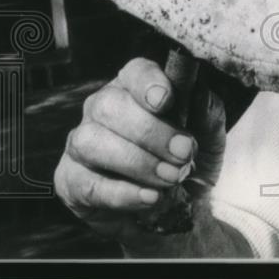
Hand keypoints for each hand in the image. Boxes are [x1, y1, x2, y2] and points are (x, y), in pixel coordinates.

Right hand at [54, 57, 225, 243]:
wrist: (175, 207)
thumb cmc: (186, 159)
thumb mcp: (208, 136)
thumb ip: (207, 112)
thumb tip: (198, 93)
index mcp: (135, 87)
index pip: (135, 72)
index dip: (148, 83)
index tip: (166, 101)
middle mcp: (101, 108)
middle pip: (110, 106)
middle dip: (150, 133)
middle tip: (183, 155)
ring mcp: (81, 143)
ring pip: (92, 142)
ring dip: (136, 163)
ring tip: (170, 179)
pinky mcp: (71, 179)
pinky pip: (88, 184)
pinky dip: (122, 193)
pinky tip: (150, 198)